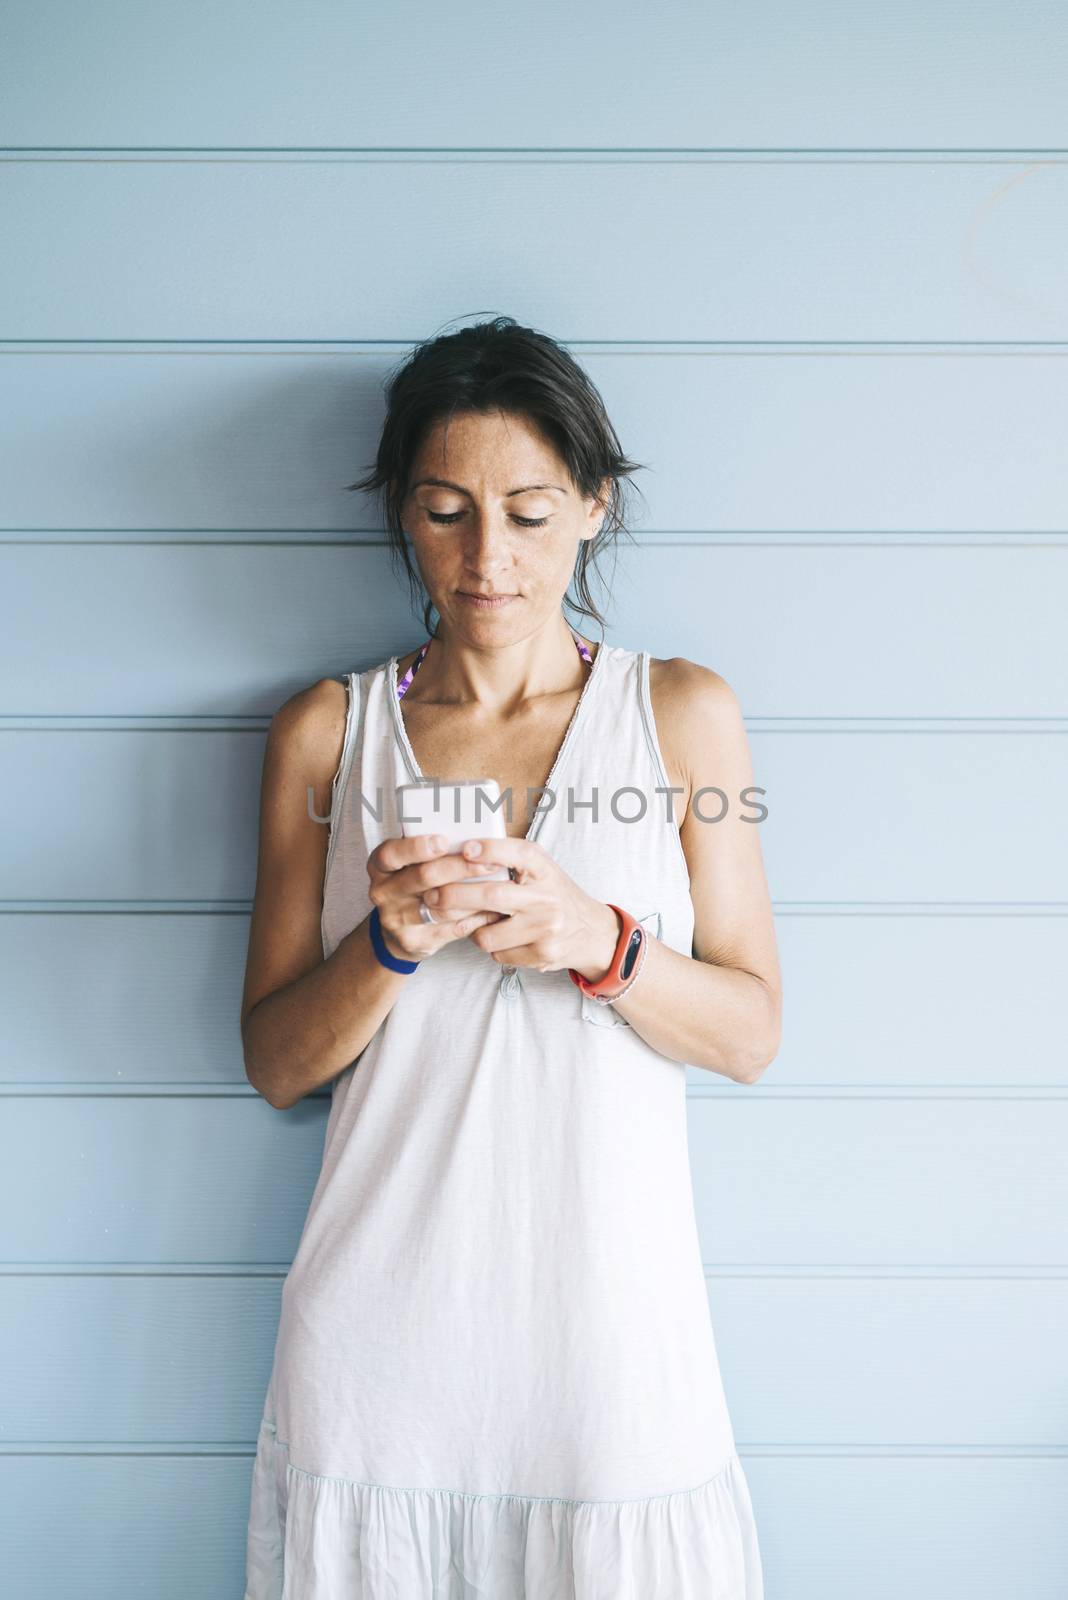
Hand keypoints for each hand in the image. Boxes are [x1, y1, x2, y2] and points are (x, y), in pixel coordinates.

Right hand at [366, 832, 507, 963]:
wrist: (396, 933)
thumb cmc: (412, 886)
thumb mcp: (409, 865)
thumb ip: (431, 851)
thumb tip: (473, 832)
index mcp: (380, 866)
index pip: (392, 854)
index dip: (417, 847)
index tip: (444, 841)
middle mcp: (383, 892)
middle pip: (424, 877)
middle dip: (460, 868)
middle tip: (489, 863)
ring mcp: (396, 919)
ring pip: (441, 906)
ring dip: (474, 895)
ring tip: (499, 886)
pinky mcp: (414, 940)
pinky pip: (452, 928)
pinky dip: (476, 917)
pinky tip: (493, 909)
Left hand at [421, 836, 621, 980]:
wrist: (592, 932)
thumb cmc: (555, 895)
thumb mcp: (542, 870)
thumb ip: (510, 861)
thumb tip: (461, 851)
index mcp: (545, 869)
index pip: (518, 853)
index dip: (490, 849)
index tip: (465, 848)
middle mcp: (547, 897)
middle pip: (492, 896)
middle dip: (454, 896)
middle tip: (431, 895)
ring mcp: (546, 928)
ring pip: (488, 934)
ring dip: (472, 929)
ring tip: (473, 921)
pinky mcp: (542, 955)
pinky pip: (499, 954)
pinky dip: (492, 947)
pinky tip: (499, 938)